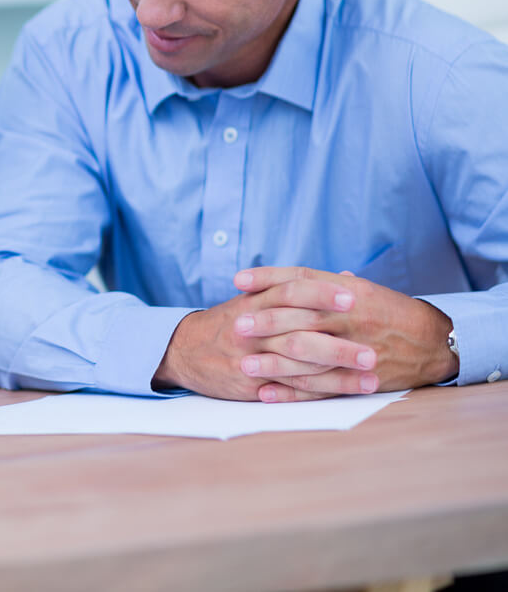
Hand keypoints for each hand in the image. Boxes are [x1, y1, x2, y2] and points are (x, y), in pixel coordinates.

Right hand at [153, 272, 376, 400]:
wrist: (183, 350)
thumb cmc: (228, 322)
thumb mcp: (254, 298)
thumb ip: (297, 288)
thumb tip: (345, 277)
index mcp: (255, 303)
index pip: (291, 290)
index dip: (322, 292)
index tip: (354, 294)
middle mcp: (252, 329)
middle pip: (300, 332)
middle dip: (339, 342)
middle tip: (374, 348)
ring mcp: (250, 358)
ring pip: (298, 365)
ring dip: (338, 372)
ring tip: (371, 376)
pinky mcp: (249, 385)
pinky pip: (287, 389)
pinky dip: (317, 391)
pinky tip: (344, 393)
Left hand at [233, 267, 457, 400]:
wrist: (434, 342)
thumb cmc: (390, 312)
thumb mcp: (361, 291)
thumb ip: (324, 286)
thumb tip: (286, 280)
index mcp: (348, 291)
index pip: (302, 278)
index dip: (268, 277)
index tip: (238, 280)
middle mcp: (350, 316)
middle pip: (300, 316)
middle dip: (266, 321)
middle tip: (236, 326)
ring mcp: (355, 348)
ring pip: (308, 354)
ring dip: (272, 361)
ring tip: (243, 365)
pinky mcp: (359, 378)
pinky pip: (321, 386)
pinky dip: (291, 391)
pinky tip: (266, 393)